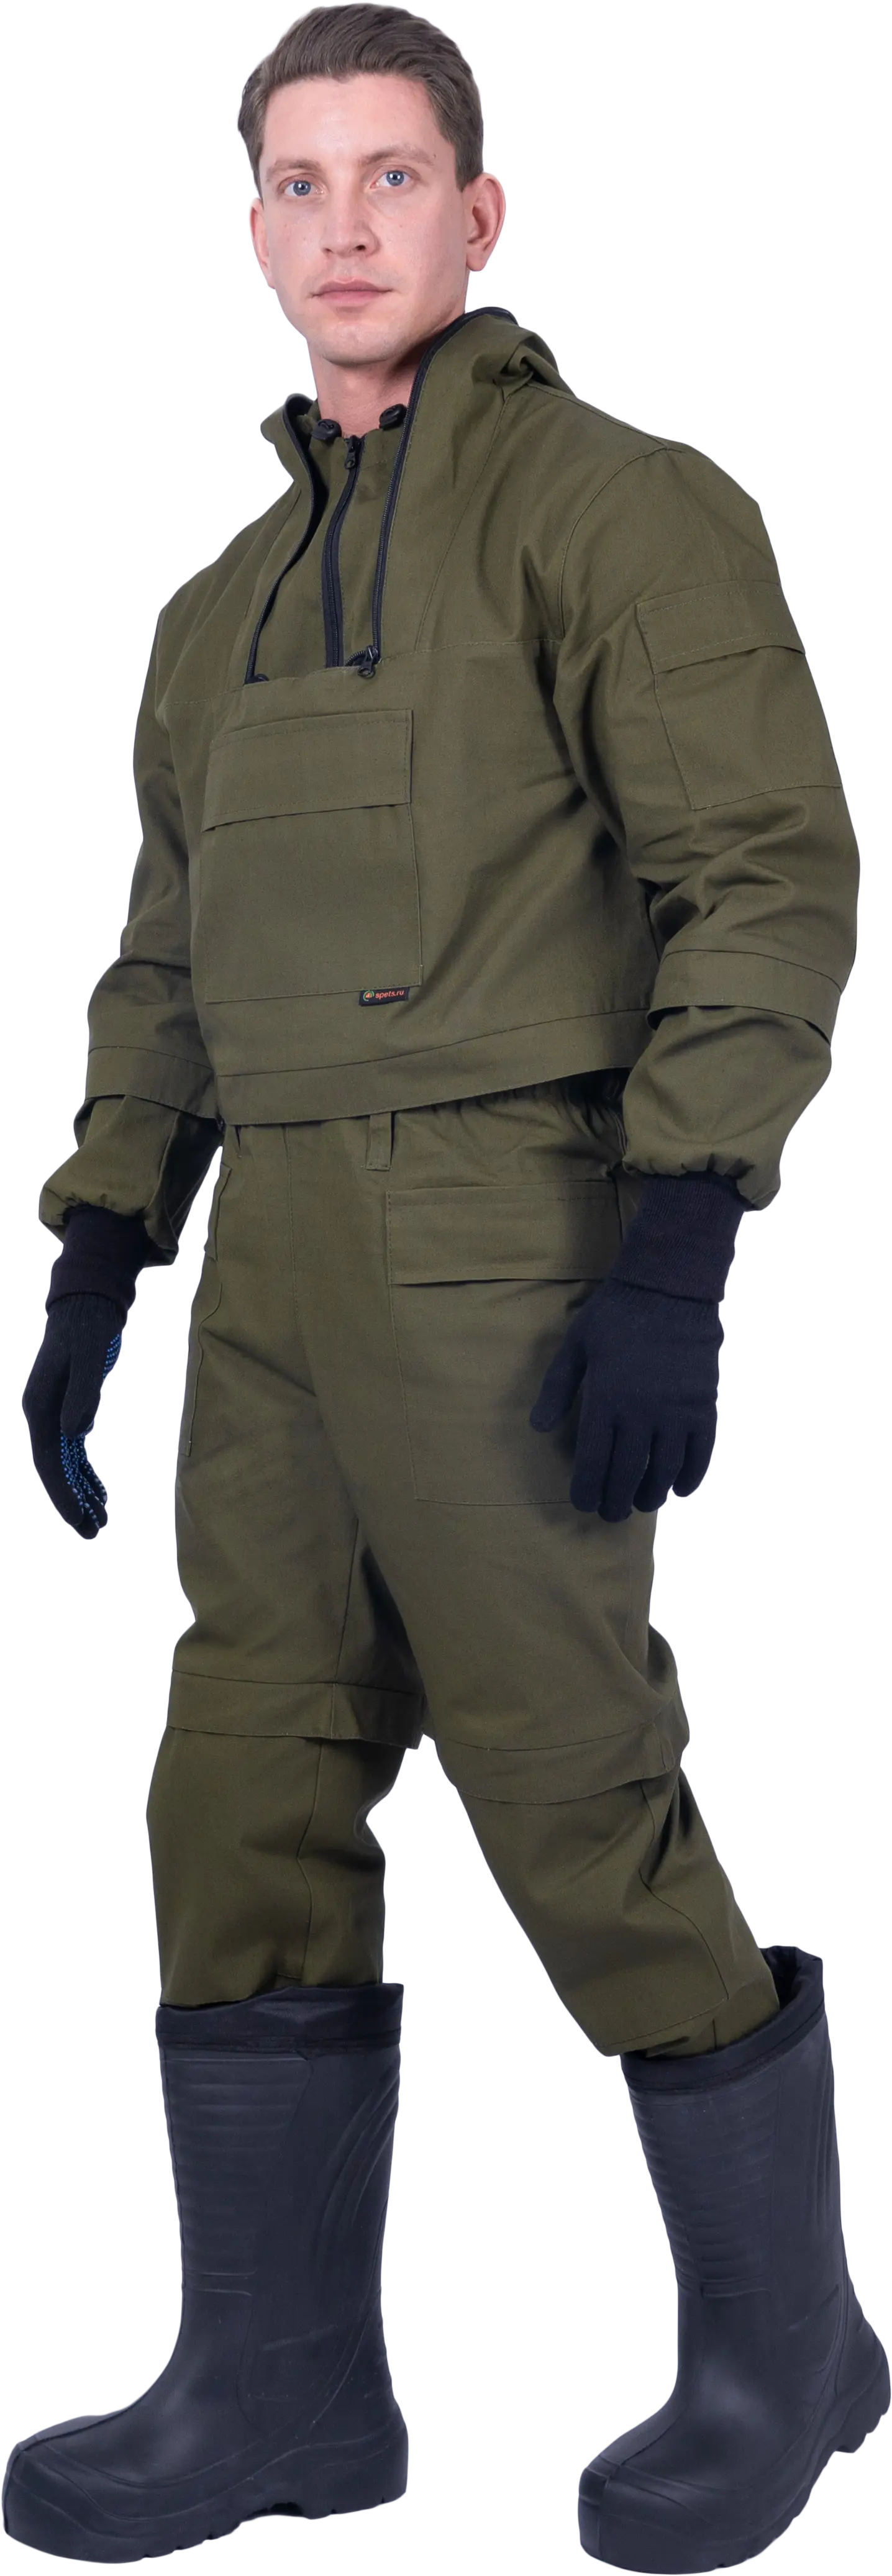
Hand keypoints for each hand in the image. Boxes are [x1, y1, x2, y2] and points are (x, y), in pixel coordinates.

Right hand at [22, 1293, 127, 1538]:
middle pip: (53, 1469)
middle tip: (94, 1533)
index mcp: (39, 1406)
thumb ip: (84, 1393)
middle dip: (71, 1503)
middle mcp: (41, 1413)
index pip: (48, 1462)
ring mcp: (53, 1412)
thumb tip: (76, 1434)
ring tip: (102, 1520)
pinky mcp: (68, 1409)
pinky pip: (74, 1451)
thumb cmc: (90, 1326)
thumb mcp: (90, 1356)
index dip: (63, 1495)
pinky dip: (87, 1473)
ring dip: (81, 1492)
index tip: (81, 1522)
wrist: (88, 1302)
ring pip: (64, 1464)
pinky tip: (101, 1491)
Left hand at [529, 1275, 723, 1519]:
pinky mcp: (703, 1405)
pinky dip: (691, 1476)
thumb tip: (538, 1428)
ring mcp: (675, 1411)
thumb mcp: (575, 1346)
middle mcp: (641, 1413)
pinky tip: (680, 1491)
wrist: (669, 1289)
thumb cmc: (616, 1315)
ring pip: (664, 1469)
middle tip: (611, 1514)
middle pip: (627, 1472)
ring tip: (642, 1504)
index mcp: (605, 1400)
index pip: (593, 1461)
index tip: (583, 1504)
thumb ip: (556, 1389)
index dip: (587, 1489)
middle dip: (616, 1500)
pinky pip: (700, 1452)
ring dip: (652, 1494)